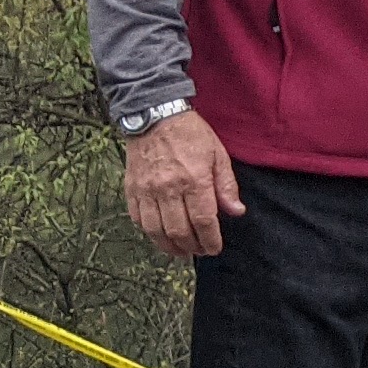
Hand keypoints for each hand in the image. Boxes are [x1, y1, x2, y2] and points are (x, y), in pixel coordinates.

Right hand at [122, 108, 243, 262]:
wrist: (156, 116)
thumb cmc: (191, 135)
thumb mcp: (218, 155)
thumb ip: (226, 186)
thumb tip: (236, 212)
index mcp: (194, 180)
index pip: (203, 220)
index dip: (210, 240)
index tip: (214, 248)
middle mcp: (168, 188)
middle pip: (178, 230)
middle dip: (191, 247)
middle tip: (199, 251)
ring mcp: (146, 190)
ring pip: (155, 230)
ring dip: (168, 246)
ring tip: (180, 251)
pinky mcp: (131, 189)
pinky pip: (137, 219)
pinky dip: (149, 232)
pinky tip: (159, 235)